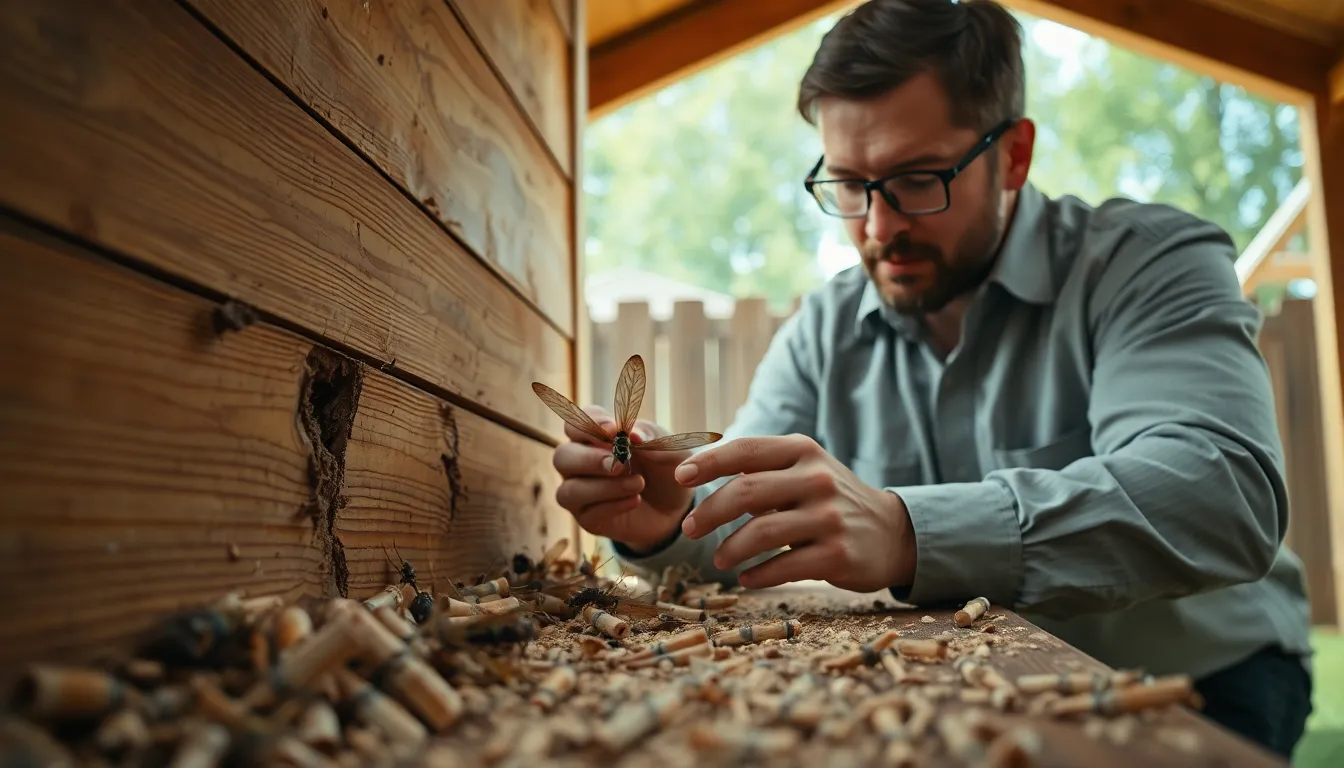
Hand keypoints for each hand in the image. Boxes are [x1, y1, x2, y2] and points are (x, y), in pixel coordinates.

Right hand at [551, 405, 695, 551]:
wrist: (674, 508)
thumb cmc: (664, 468)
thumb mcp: (668, 449)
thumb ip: (651, 437)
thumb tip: (632, 433)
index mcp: (594, 436)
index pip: (575, 424)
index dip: (589, 425)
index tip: (614, 431)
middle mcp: (579, 462)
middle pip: (562, 456)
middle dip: (589, 459)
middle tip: (620, 463)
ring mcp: (580, 491)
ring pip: (569, 490)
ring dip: (604, 487)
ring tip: (639, 484)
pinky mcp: (587, 518)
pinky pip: (587, 513)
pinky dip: (613, 506)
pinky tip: (636, 500)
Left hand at [674, 434, 915, 591]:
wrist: (892, 533)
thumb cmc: (830, 500)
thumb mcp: (803, 470)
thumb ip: (761, 470)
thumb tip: (698, 470)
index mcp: (803, 451)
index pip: (746, 450)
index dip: (708, 463)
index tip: (680, 477)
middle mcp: (817, 479)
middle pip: (746, 492)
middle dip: (710, 512)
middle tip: (690, 530)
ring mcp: (829, 517)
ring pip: (761, 532)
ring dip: (730, 549)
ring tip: (719, 560)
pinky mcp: (837, 555)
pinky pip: (783, 567)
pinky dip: (757, 575)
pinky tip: (746, 578)